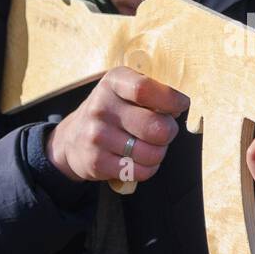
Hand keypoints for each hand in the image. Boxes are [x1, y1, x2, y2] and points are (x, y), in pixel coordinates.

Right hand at [47, 66, 188, 183]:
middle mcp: (101, 107)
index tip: (182, 105)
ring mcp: (97, 136)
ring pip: (151, 153)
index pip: (144, 89)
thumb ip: (153, 93)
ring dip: (159, 152)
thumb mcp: (126, 90)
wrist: (72, 139)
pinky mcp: (96, 162)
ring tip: (150, 145)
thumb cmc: (113, 111)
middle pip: (155, 127)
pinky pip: (140, 171)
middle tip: (164, 130)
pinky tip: (138, 159)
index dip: (170, 99)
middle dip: (169, 132)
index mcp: (113, 82)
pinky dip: (147, 168)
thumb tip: (179, 106)